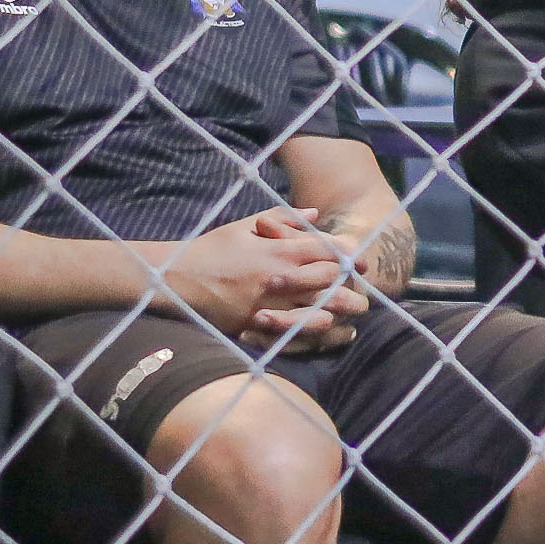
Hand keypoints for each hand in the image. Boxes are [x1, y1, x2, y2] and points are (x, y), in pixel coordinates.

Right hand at [158, 208, 367, 344]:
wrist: (177, 278)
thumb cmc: (211, 249)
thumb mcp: (244, 226)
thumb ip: (282, 218)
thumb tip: (314, 212)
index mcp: (278, 250)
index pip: (325, 251)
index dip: (348, 256)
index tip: (362, 261)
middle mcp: (280, 277)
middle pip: (329, 282)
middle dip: (351, 286)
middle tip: (367, 290)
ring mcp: (270, 302)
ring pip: (318, 308)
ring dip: (340, 310)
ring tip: (356, 312)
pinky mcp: (258, 323)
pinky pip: (294, 329)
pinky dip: (315, 331)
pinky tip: (330, 330)